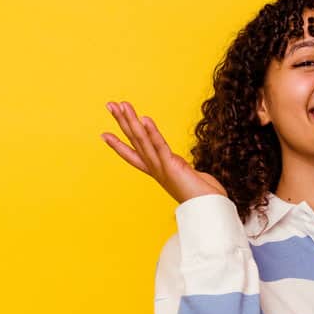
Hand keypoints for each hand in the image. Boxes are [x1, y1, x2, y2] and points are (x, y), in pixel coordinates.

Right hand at [101, 101, 227, 203]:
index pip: (133, 155)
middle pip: (134, 141)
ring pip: (142, 141)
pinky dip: (152, 132)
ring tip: (123, 105)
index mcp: (157, 171)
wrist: (210, 209)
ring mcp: (162, 168)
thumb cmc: (203, 196)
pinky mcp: (172, 166)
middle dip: (122, 122)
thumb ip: (180, 170)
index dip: (118, 145)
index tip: (103, 134)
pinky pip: (160, 146)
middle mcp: (155, 169)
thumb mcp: (186, 178)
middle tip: (110, 105)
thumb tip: (183, 167)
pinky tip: (145, 119)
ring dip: (131, 121)